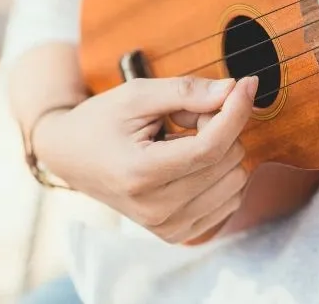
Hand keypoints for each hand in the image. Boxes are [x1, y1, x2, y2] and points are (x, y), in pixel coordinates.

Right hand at [32, 75, 258, 243]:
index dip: (236, 112)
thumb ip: (186, 91)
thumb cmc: (102, 120)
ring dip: (220, 151)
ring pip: (236, 179)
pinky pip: (231, 199)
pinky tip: (190, 163)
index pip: (210, 147)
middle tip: (186, 117)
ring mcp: (168, 226)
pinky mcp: (179, 233)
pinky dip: (220, 173)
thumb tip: (234, 90)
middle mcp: (155, 209)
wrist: (71, 157)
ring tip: (182, 141)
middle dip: (219, 127)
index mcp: (140, 174)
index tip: (247, 86)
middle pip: (227, 160)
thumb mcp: (137, 94)